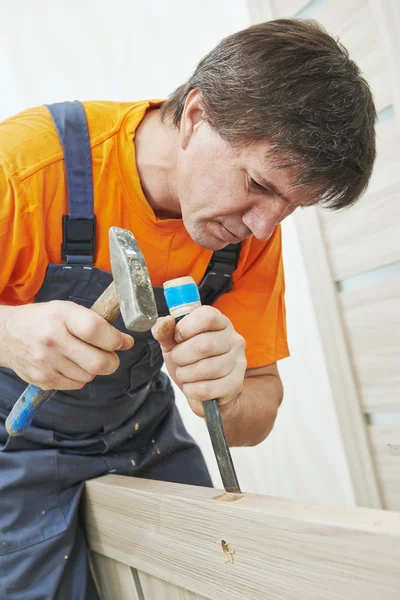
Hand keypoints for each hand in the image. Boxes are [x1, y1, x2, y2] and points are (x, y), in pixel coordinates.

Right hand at [0, 300, 133, 389]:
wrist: (6, 336)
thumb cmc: (44, 320)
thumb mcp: (66, 309)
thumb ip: (96, 323)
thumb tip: (126, 342)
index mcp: (61, 316)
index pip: (96, 330)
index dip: (116, 339)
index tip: (124, 341)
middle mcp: (52, 340)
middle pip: (98, 362)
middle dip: (112, 361)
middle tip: (111, 355)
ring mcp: (46, 363)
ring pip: (89, 376)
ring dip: (94, 369)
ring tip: (84, 356)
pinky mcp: (43, 380)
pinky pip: (76, 385)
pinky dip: (80, 377)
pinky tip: (71, 364)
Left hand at [151, 306, 246, 417]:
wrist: (204, 391)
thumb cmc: (190, 361)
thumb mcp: (173, 343)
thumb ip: (165, 331)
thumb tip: (166, 321)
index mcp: (220, 322)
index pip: (207, 316)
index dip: (186, 327)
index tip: (177, 337)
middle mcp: (234, 339)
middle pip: (204, 345)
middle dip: (181, 356)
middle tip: (178, 360)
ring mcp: (238, 362)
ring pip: (205, 369)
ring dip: (185, 375)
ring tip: (185, 374)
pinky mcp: (235, 384)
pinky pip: (206, 389)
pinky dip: (191, 390)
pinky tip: (193, 387)